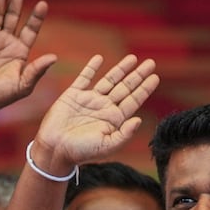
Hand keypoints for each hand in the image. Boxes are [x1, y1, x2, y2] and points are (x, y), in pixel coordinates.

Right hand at [32, 54, 159, 172]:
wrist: (55, 150)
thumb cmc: (81, 152)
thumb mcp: (106, 146)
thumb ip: (124, 134)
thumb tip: (139, 119)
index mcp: (114, 119)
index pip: (133, 100)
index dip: (145, 89)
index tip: (155, 76)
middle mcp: (104, 107)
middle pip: (125, 87)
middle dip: (138, 75)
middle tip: (151, 63)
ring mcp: (89, 100)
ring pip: (109, 80)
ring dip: (121, 69)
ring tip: (133, 58)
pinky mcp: (73, 95)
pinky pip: (84, 78)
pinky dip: (91, 68)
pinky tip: (99, 58)